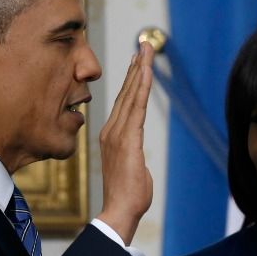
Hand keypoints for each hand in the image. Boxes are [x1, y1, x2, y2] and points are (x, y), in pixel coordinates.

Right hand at [96, 41, 154, 244]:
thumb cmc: (126, 196)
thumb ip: (132, 158)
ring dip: (139, 70)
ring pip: (130, 95)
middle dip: (136, 66)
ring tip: (145, 49)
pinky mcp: (127, 139)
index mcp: (111, 136)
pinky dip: (140, 87)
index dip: (130, 80)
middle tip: (143, 44)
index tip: (137, 61)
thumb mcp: (131, 169)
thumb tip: (136, 160)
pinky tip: (145, 71)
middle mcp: (111, 130)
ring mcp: (118, 134)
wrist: (118, 211)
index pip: (124, 102)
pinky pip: (136, 107)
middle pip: (126, 92)